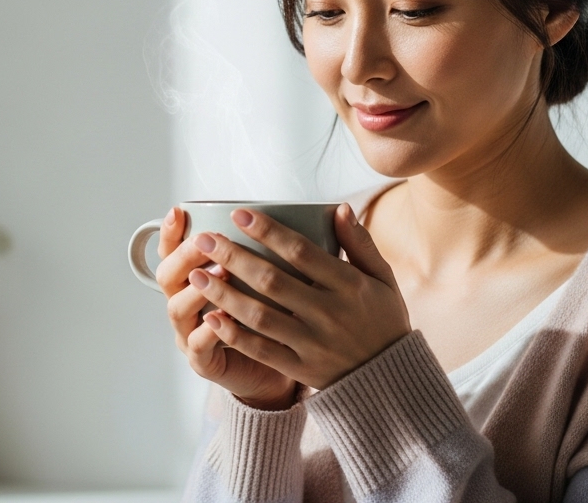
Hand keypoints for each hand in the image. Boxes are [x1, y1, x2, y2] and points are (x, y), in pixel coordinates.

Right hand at [155, 206, 297, 409]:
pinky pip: (198, 345)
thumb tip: (276, 215)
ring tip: (221, 273)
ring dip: (197, 289)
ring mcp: (190, 334)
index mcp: (193, 281)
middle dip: (185, 256)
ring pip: (177, 309)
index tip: (180, 212)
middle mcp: (186, 306)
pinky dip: (209, 330)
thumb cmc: (269, 322)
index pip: (172, 252)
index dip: (171, 232)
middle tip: (208, 242)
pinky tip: (223, 318)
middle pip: (167, 276)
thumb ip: (265, 251)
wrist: (273, 372)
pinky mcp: (203, 362)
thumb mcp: (265, 282)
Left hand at [188, 204, 409, 391]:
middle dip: (234, 258)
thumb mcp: (382, 279)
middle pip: (273, 282)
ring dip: (224, 294)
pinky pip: (262, 351)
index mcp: (349, 285)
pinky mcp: (301, 368)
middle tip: (204, 239)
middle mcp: (330, 313)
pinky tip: (211, 317)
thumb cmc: (383, 320)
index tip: (238, 214)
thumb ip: (360, 244)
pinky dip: (235, 335)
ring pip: (260, 317)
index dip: (268, 232)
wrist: (391, 379)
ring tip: (196, 274)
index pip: (302, 253)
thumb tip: (339, 208)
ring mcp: (314, 344)